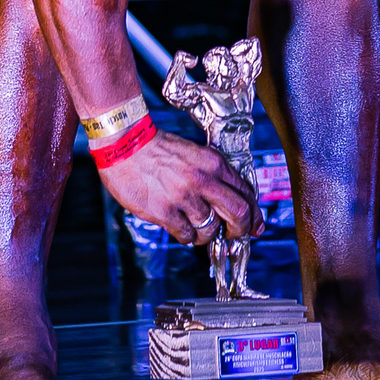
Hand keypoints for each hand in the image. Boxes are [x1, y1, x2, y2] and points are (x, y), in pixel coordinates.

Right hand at [99, 129, 263, 242]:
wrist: (125, 143)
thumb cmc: (157, 148)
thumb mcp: (195, 154)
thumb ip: (213, 176)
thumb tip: (228, 202)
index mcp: (213, 163)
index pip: (246, 193)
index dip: (254, 214)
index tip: (254, 225)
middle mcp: (203, 180)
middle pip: (239, 214)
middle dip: (241, 230)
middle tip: (234, 236)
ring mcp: (184, 197)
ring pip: (211, 230)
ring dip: (206, 235)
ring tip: (196, 228)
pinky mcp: (165, 212)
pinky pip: (186, 236)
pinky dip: (186, 237)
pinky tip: (179, 227)